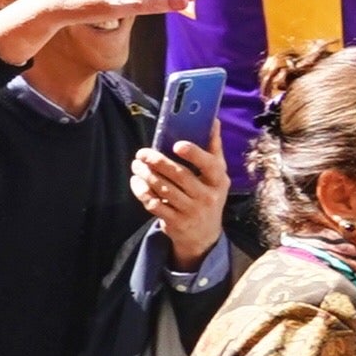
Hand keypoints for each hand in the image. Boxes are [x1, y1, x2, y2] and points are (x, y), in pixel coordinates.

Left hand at [129, 135, 230, 260]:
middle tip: (142, 153)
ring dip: (146, 175)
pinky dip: (141, 191)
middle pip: (180, 176)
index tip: (176, 145)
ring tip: (136, 165)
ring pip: (164, 189)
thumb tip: (213, 119)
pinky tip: (136, 181)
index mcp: (219, 181)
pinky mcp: (176, 222)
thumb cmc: (208, 195)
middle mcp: (207, 197)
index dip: (194, 154)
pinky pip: (154, 204)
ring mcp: (192, 211)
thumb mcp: (216, 176)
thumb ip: (213, 148)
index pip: (210, 165)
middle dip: (158, 162)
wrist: (204, 235)